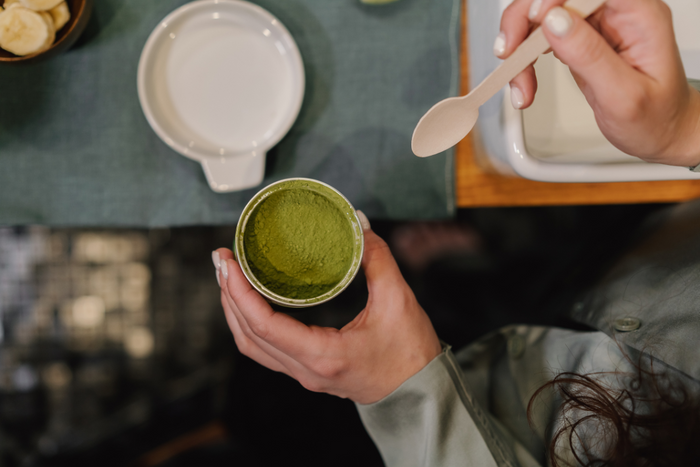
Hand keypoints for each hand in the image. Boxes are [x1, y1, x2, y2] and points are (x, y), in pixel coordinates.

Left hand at [212, 213, 441, 404]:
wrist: (420, 393)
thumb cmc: (411, 354)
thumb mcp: (398, 300)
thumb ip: (377, 259)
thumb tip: (358, 225)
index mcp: (322, 355)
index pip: (264, 325)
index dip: (239, 292)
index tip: (227, 262)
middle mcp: (306, 370)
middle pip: (248, 335)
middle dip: (228, 295)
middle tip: (221, 259)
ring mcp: (304, 374)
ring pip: (253, 346)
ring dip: (235, 310)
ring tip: (228, 276)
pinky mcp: (308, 370)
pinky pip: (266, 349)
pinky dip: (250, 323)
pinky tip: (251, 300)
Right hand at [495, 0, 699, 166]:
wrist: (661, 133)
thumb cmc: (656, 118)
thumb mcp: (624, 95)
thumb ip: (590, 55)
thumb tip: (555, 21)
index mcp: (638, 14)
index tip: (534, 20)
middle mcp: (615, 12)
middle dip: (524, 21)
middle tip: (509, 53)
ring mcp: (595, 25)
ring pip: (541, 16)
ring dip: (520, 46)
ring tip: (520, 84)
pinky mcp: (579, 39)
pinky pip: (541, 36)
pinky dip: (525, 59)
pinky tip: (525, 81)